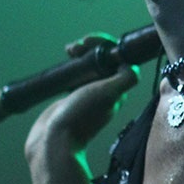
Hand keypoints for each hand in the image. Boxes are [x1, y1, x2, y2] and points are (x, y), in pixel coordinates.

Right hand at [25, 34, 139, 158]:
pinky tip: (65, 61)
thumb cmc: (80, 117)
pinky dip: (72, 64)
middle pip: (103, 60)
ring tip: (69, 50)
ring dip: (81, 54)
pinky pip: (76, 75)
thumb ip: (125, 79)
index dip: (104, 45)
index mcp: (115, 89)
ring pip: (89, 66)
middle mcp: (104, 91)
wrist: (53, 140)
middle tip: (74, 48)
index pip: (116, 58)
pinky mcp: (71, 98)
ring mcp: (87, 95)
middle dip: (91, 48)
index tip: (87, 42)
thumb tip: (130, 65)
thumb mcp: (108, 94)